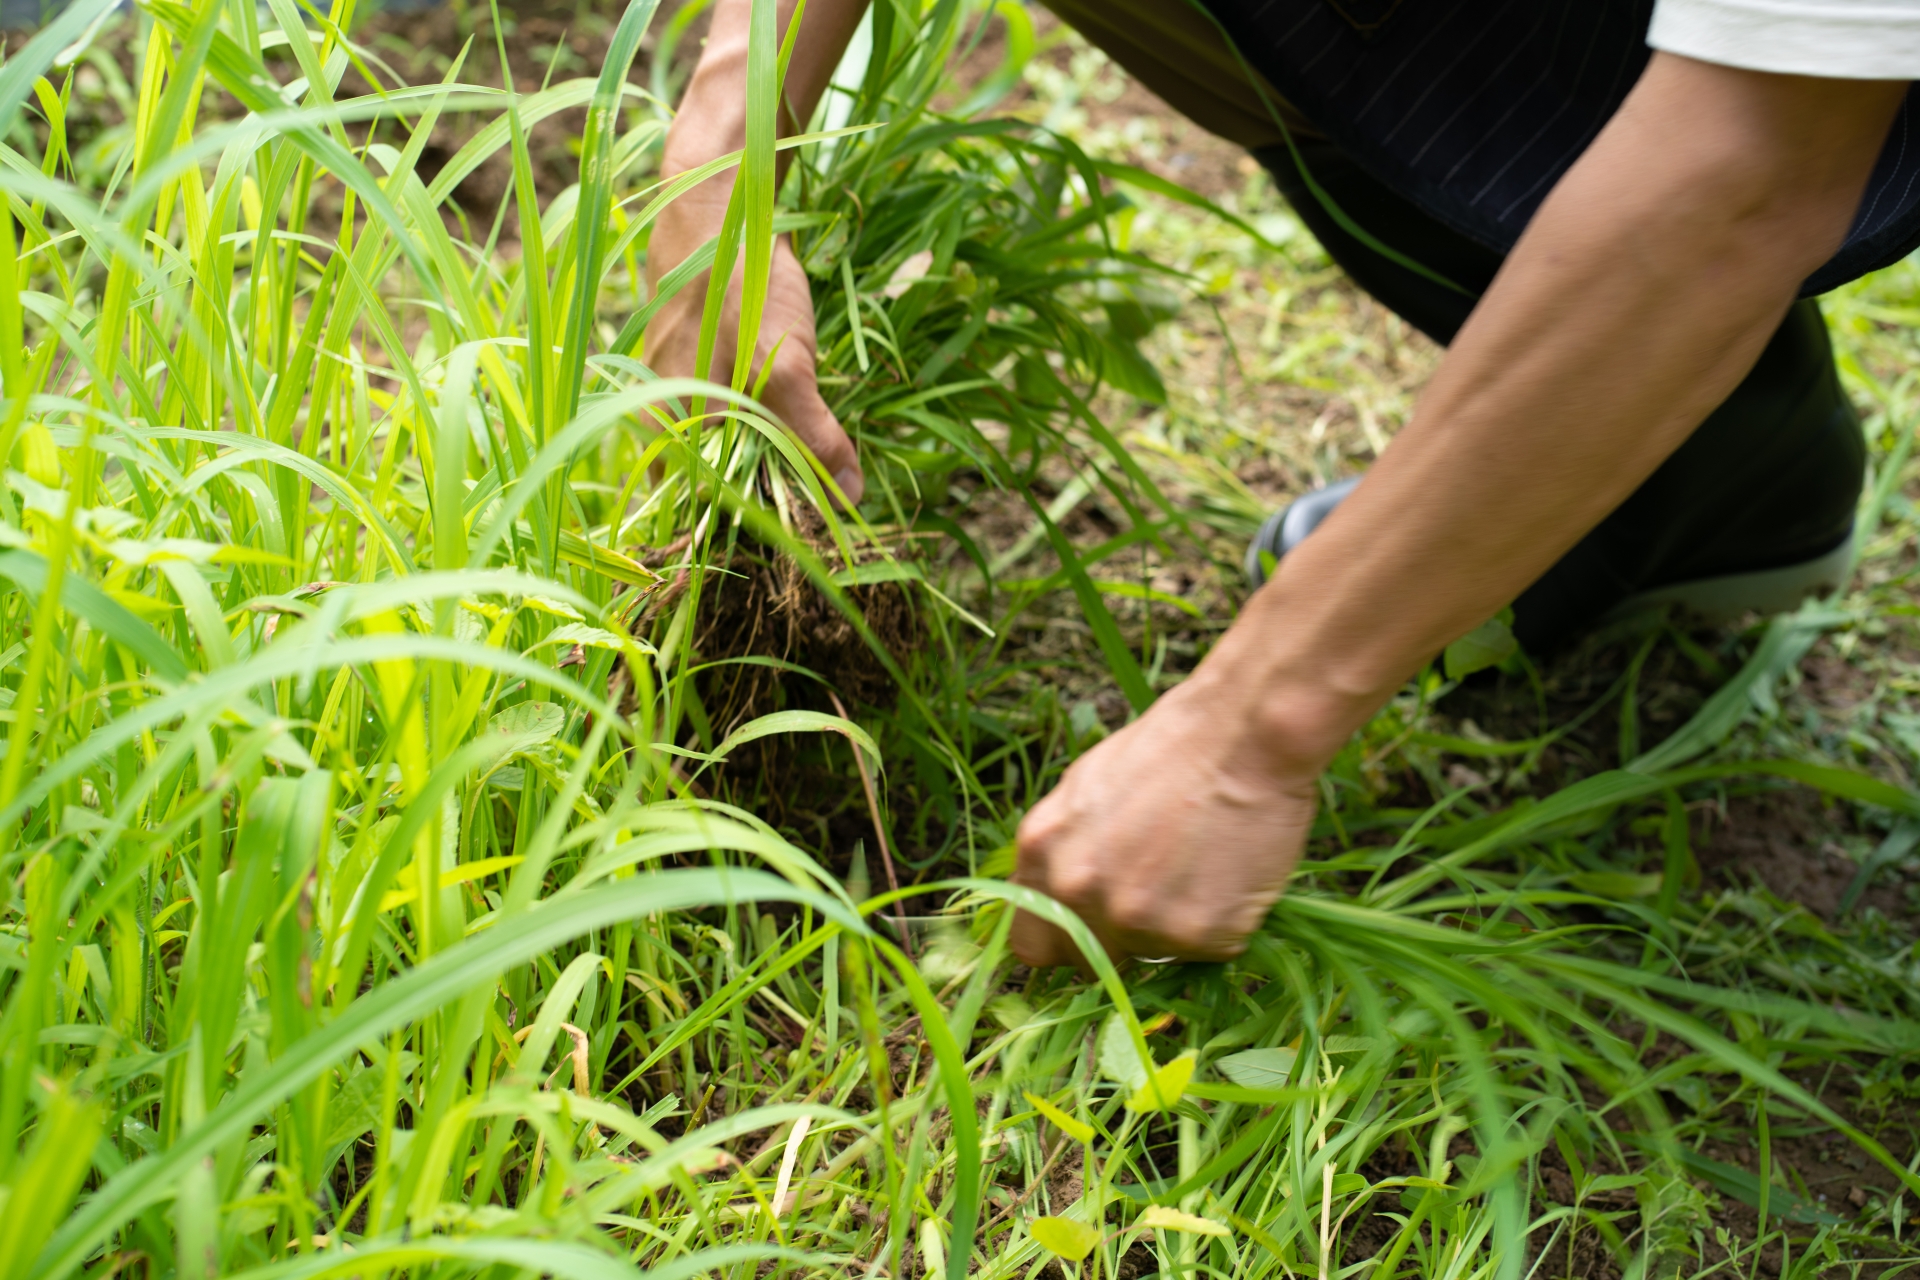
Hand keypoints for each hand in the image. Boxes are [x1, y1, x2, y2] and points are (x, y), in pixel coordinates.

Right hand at [644, 215, 863, 503]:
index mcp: (671, 433)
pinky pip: (741, 425)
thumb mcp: (783, 365)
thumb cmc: (737, 282)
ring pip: (739, 457)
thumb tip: (849, 498)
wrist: (719, 207)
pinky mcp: (705, 379)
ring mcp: (682, 402)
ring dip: (784, 469)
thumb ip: (811, 435)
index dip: (771, 527)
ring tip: (831, 477)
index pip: (720, 511)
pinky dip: (776, 435)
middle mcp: (667, 426)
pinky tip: (807, 435)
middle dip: (782, 501)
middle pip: (729, 488)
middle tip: (838, 504)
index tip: (825, 531)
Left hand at [1010, 672, 1322, 966]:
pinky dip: (1224, 923)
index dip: (1065, 940)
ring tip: (1201, 868)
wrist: (1241, 734)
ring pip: (1152, 957)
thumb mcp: (1086, 788)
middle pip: (1087, 963)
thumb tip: (1063, 892)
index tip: (1092, 928)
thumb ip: (1066, 848)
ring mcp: (1135, 918)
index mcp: (1042, 853)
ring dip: (1176, 929)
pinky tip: (1231, 872)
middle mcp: (1077, 892)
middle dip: (1120, 944)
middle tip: (1158, 898)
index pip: (1031, 942)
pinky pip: (1208, 950)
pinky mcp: (1194, 934)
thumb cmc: (1171, 748)